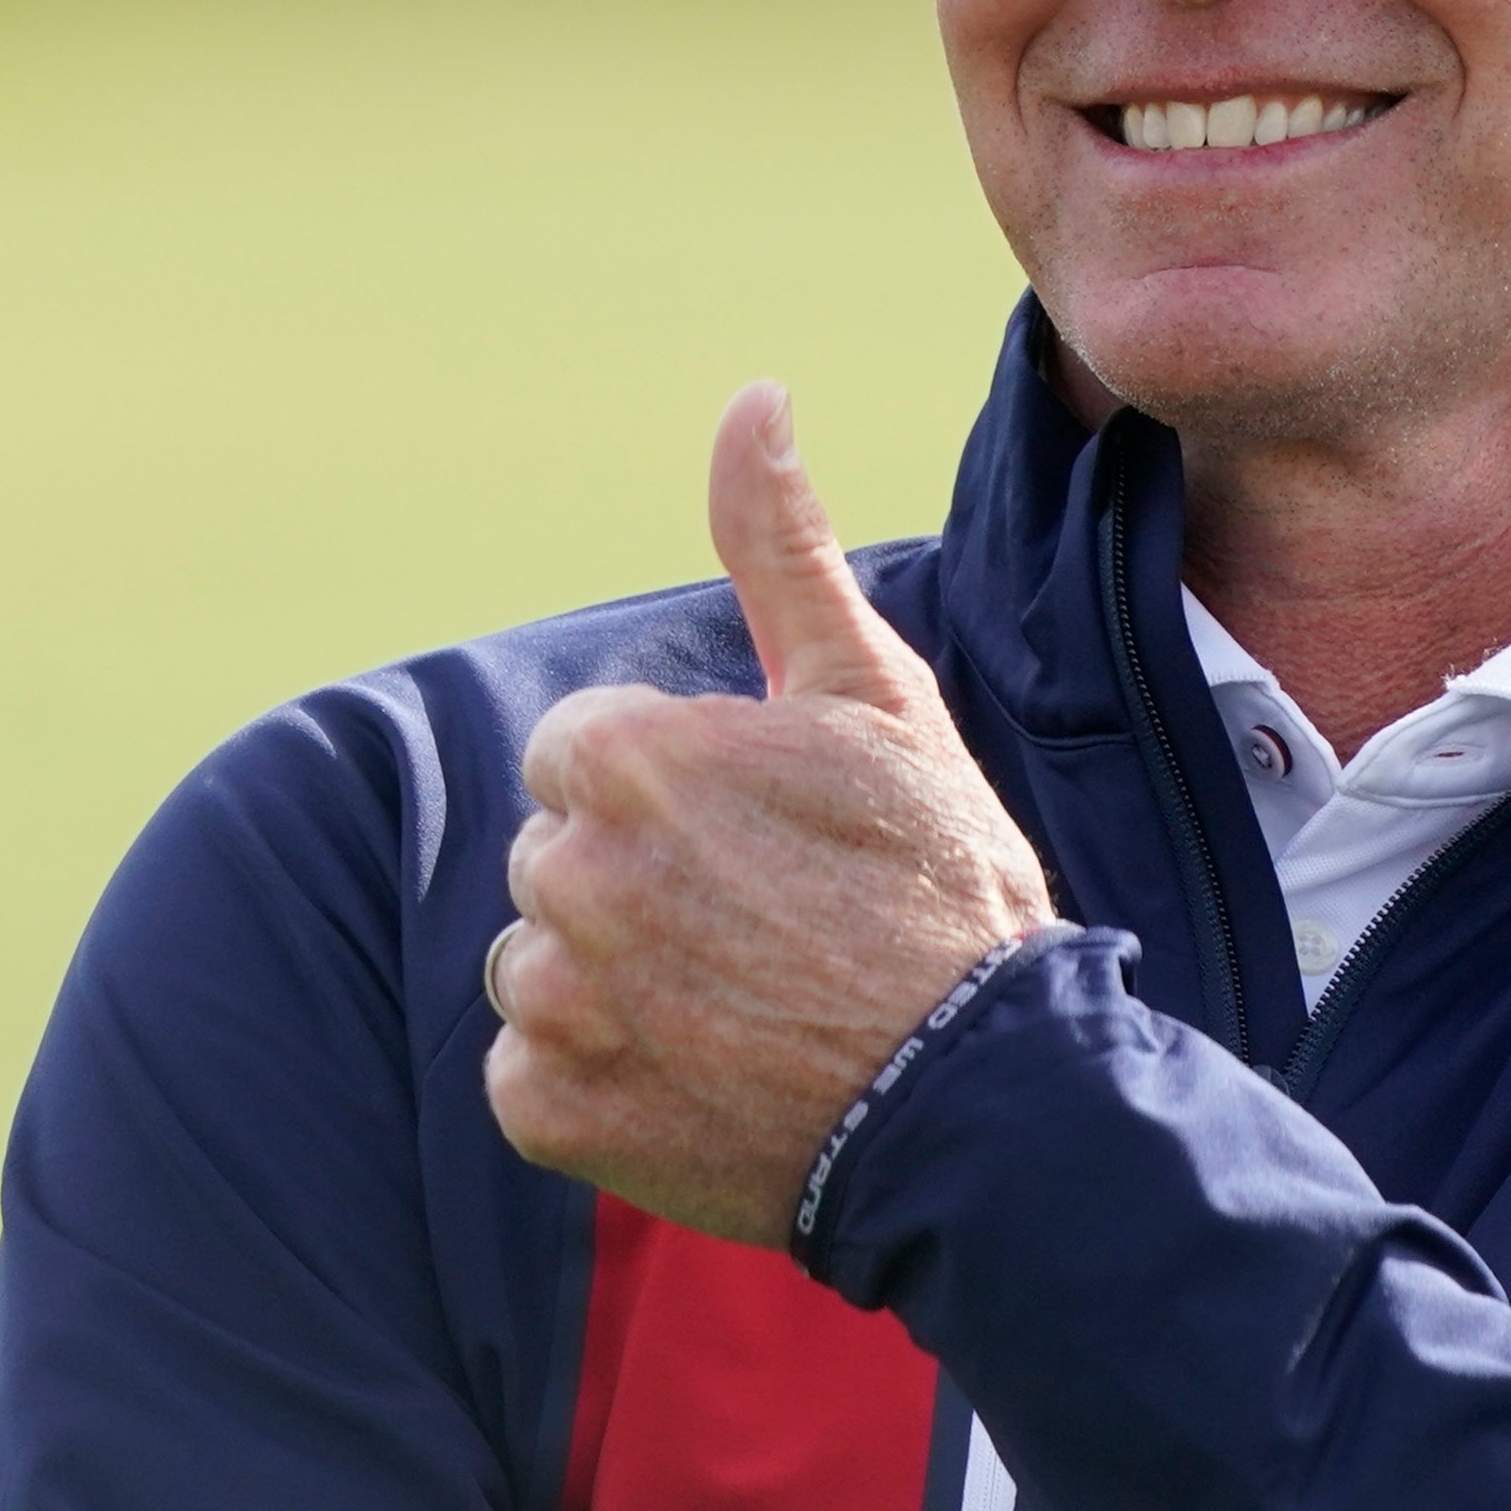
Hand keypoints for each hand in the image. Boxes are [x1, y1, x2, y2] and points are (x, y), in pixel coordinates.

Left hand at [482, 381, 1056, 1242]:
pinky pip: (531, 1075)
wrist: (979, 1096)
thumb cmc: (938, 883)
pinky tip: (704, 1075)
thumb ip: (780, 545)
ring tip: (739, 1002)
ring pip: (540, 963)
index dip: (677, 789)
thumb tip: (753, 397)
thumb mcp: (872, 694)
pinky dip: (600, 1081)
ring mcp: (557, 1004)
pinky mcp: (552, 1114)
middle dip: (638, 877)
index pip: (584, 752)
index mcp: (628, 758)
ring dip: (612, 980)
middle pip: (559, 855)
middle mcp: (569, 875)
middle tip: (766, 922)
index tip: (764, 835)